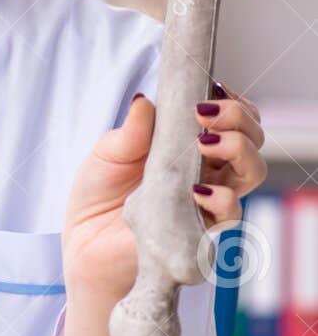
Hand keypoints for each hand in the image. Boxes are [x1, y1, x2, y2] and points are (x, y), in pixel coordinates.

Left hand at [61, 83, 267, 299]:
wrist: (84, 245)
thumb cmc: (98, 198)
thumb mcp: (106, 155)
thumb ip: (130, 131)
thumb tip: (144, 102)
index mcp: (189, 145)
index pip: (231, 118)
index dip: (230, 101)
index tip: (209, 90)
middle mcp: (208, 170)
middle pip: (251, 138)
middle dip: (238, 118)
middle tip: (205, 114)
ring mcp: (208, 200)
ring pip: (252, 170)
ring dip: (237, 148)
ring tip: (204, 143)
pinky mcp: (202, 230)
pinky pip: (230, 212)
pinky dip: (221, 196)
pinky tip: (198, 189)